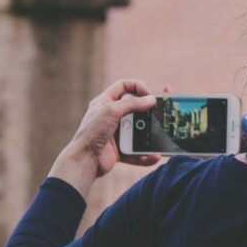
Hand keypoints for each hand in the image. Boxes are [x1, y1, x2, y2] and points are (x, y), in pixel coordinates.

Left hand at [48, 78, 162, 193]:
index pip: (123, 86)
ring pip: (138, 130)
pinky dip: (145, 154)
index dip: (137, 86)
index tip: (149, 94)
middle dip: (149, 110)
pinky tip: (153, 156)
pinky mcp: (119, 149)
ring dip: (149, 133)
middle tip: (163, 109)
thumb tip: (151, 99)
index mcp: (104, 102)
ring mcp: (115, 133)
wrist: (84, 160)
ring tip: (160, 134)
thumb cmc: (92, 132)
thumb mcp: (111, 111)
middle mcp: (110, 116)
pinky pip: (136, 150)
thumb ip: (132, 103)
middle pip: (134, 108)